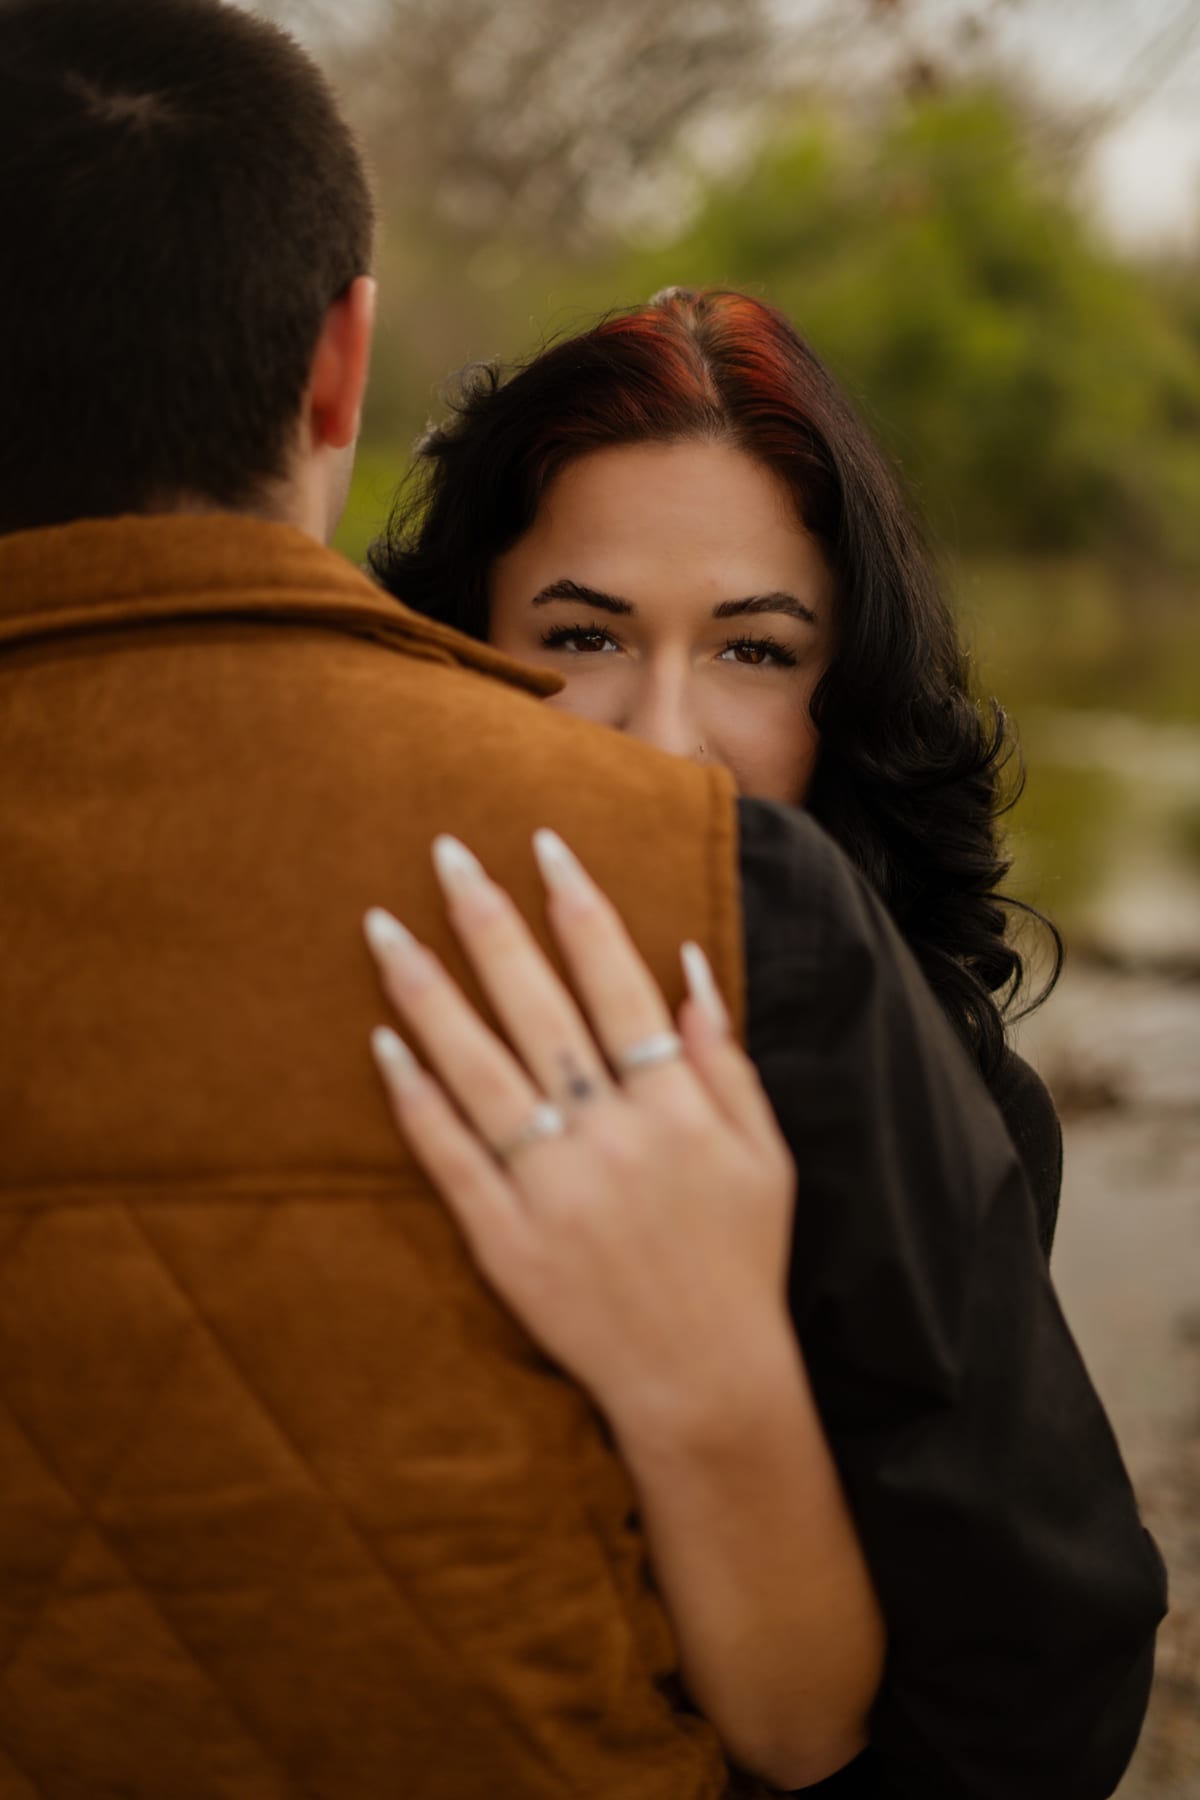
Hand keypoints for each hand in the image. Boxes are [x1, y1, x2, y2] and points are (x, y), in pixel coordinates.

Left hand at [364, 829, 798, 1441]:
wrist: (706, 1382)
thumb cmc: (740, 1261)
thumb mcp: (763, 1154)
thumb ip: (724, 1060)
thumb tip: (687, 966)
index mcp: (675, 1107)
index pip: (618, 982)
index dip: (579, 908)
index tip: (543, 844)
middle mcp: (610, 1135)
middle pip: (538, 1008)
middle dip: (490, 922)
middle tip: (444, 853)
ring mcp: (552, 1188)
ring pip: (480, 1071)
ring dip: (430, 996)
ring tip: (384, 928)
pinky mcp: (505, 1241)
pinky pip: (452, 1158)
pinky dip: (417, 1102)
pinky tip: (382, 1045)